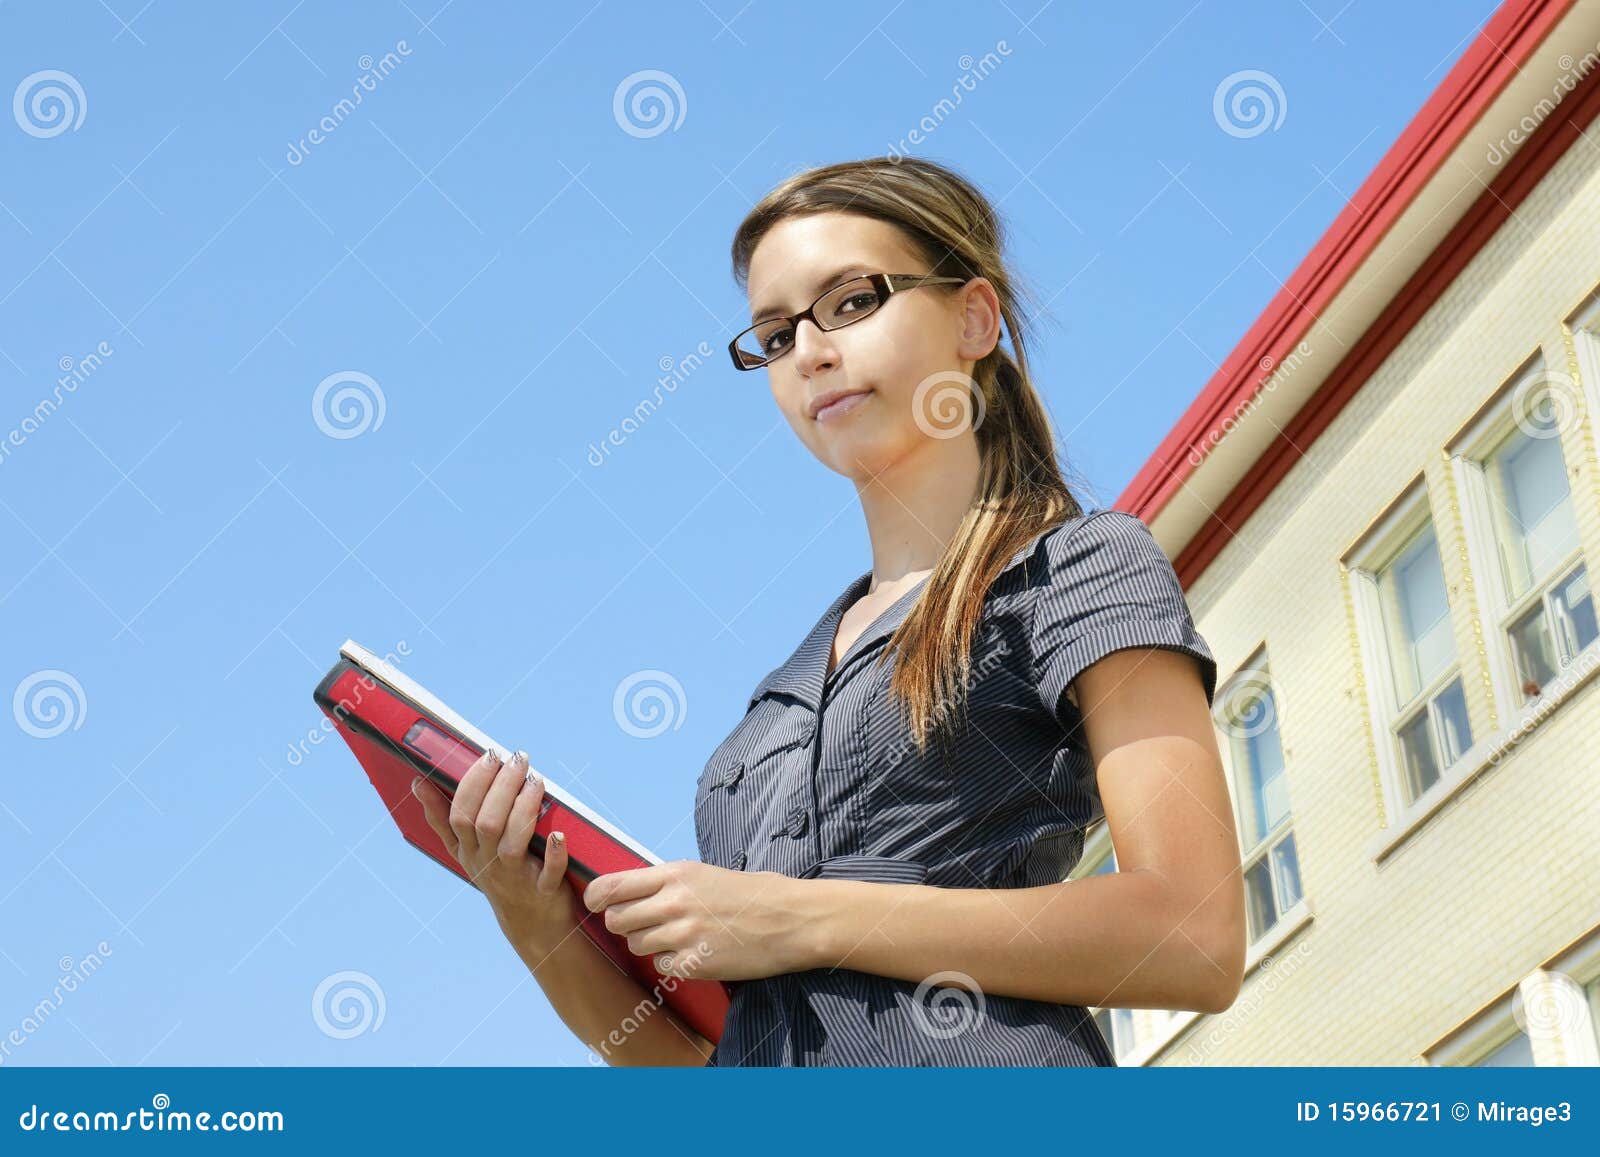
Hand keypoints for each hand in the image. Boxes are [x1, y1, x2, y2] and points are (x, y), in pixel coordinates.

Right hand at [411, 749, 580, 950]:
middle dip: (501, 787)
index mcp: (468, 850)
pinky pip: (549, 873)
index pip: (460, 815)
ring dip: (525, 808)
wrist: (532, 924)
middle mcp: (488, 864)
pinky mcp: (544, 890)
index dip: (473, 784)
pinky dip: (555, 854)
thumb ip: (442, 818)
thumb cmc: (499, 873)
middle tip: (518, 758)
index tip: (487, 755)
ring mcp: (515, 879)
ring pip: (513, 843)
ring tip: (537, 780)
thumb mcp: (466, 851)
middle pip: (486, 824)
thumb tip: (417, 783)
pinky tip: (559, 834)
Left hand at [582, 860, 814, 980]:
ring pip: (636, 945)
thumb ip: (666, 882)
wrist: (790, 919)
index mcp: (676, 874)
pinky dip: (672, 963)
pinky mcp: (694, 964)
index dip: (595, 898)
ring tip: (677, 936)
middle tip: (643, 923)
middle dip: (623, 924)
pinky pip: (661, 966)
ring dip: (649, 944)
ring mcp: (683, 935)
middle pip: (616, 920)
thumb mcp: (704, 874)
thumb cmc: (751, 894)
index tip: (595, 903)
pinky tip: (695, 952)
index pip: (611, 886)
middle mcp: (674, 903)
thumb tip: (629, 891)